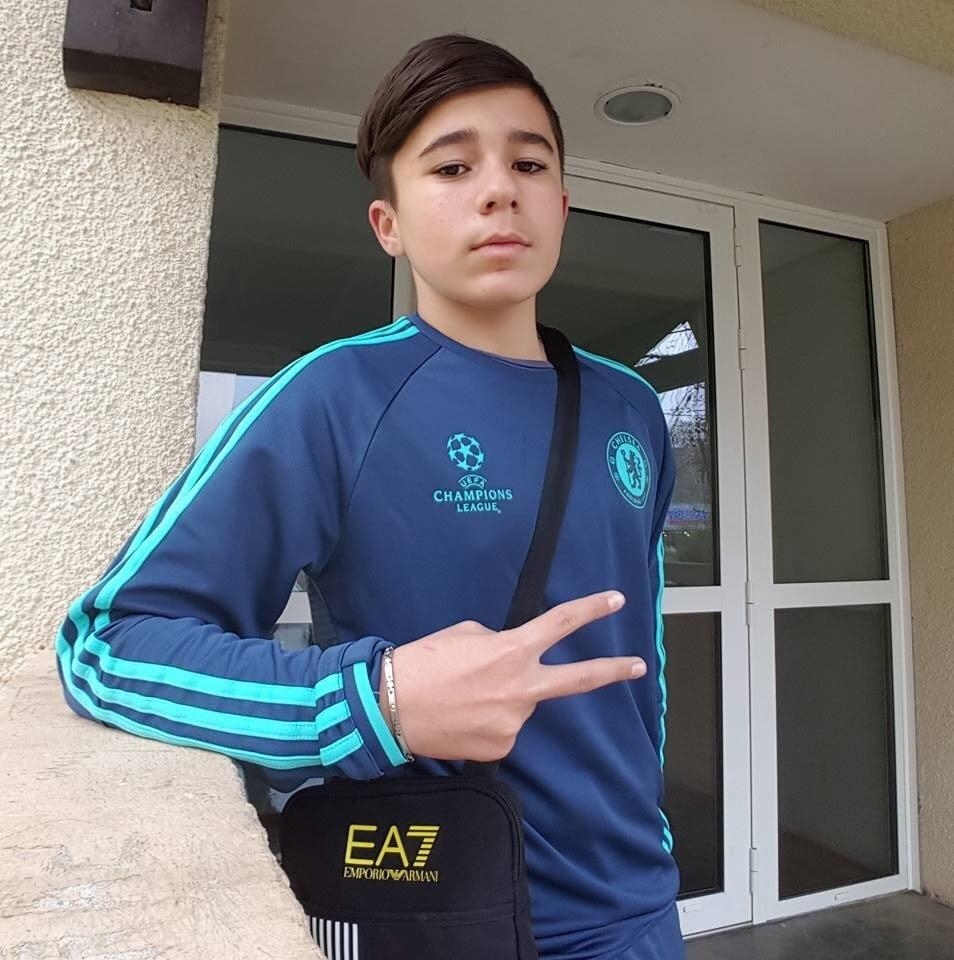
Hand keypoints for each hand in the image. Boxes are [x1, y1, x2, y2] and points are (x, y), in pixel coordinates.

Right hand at [381, 591, 643, 761]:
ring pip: (521, 705)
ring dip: (504, 699)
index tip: (616, 600)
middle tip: (639, 665)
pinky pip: (504, 730)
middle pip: (578, 679)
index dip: (591, 608)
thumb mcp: (465, 635)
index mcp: (512, 651)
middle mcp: (521, 688)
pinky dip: (488, 722)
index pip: (561, 623)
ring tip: (466, 697)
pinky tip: (463, 718)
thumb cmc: (424, 662)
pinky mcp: (501, 749)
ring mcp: (514, 722)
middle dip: (612, 670)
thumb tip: (510, 658)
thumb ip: (498, 643)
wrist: (390, 707)